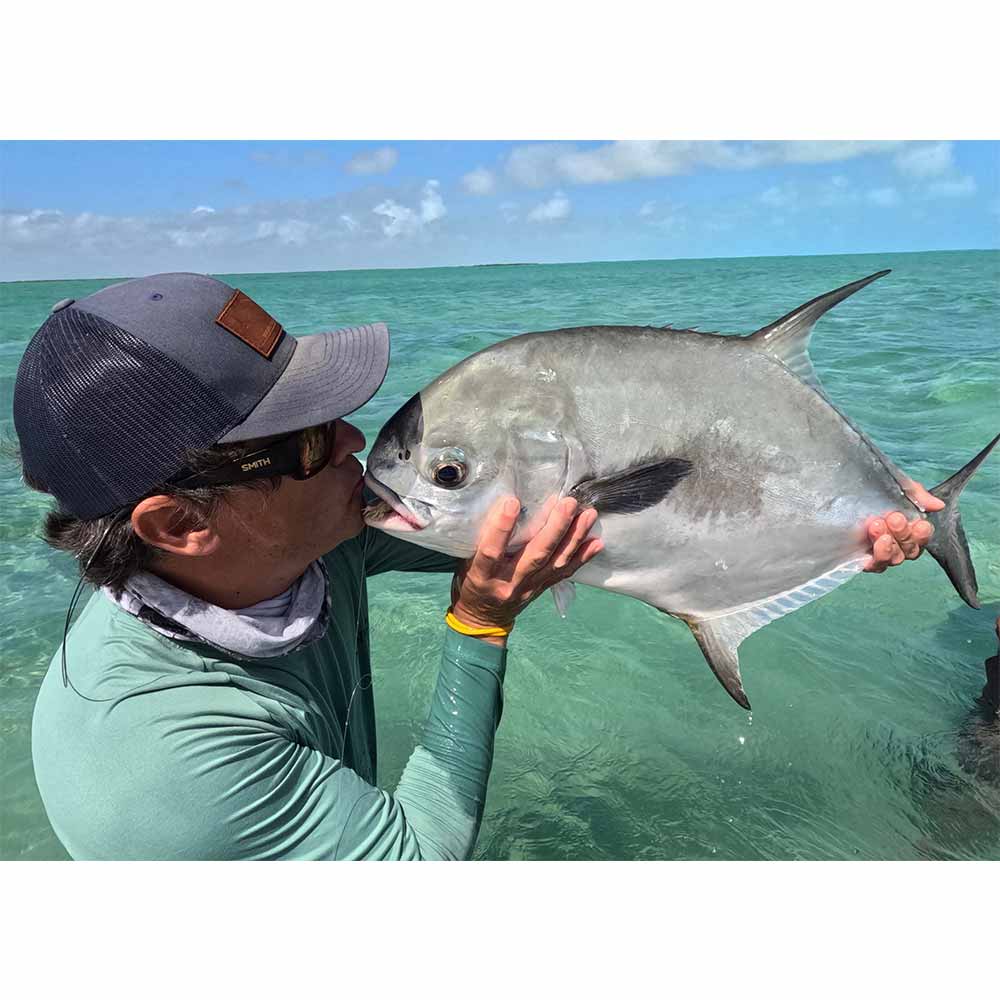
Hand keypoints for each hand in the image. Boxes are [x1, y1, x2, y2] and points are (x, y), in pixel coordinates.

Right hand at [450, 496, 602, 638]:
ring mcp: (529, 588)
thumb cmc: (471, 584)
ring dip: (574, 537)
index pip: (492, 551)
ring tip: (588, 515)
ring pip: (555, 562)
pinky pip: (565, 573)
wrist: (483, 620)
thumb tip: (503, 503)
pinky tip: (597, 542)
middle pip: (535, 555)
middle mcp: (509, 583)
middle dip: (554, 528)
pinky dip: (583, 557)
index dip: (502, 528)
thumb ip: (482, 540)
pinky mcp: (542, 589)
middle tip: (568, 503)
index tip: (513, 502)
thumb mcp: (466, 563)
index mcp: (483, 576)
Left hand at [862, 479, 943, 572]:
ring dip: (888, 546)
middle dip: (903, 535)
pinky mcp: (860, 556)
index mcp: (908, 527)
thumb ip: (917, 495)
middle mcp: (896, 542)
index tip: (919, 523)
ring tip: (877, 527)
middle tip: (893, 518)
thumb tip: (938, 505)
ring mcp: (878, 551)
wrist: (840, 483)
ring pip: (892, 559)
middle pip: (909, 550)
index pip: (921, 538)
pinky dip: (875, 557)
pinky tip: (872, 544)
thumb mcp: (896, 485)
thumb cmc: (872, 485)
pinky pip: (873, 565)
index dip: (922, 534)